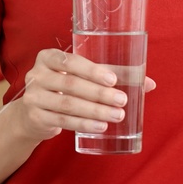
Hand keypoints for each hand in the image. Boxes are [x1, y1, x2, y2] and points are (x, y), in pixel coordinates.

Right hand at [7, 47, 154, 144]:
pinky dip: (83, 124)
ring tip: (117, 115)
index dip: (92, 70)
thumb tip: (150, 83)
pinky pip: (62, 121)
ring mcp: (33, 96)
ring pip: (68, 104)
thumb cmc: (64, 88)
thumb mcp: (82, 77)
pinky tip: (100, 126)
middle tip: (122, 101)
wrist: (33, 114)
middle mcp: (37, 74)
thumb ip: (113, 75)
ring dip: (95, 111)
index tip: (113, 80)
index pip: (71, 61)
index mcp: (49, 57)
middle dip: (99, 94)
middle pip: (71, 84)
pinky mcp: (35, 116)